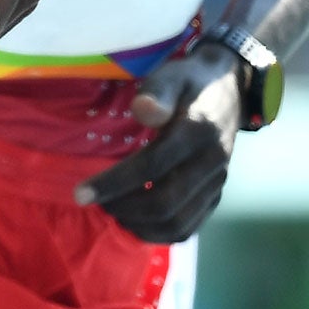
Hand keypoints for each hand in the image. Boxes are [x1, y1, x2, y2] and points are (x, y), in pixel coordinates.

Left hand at [75, 45, 242, 241]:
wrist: (228, 90)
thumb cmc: (188, 81)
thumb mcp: (171, 75)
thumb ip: (157, 92)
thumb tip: (143, 110)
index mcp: (197, 132)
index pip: (151, 167)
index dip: (113, 183)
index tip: (80, 194)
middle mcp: (211, 163)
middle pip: (165, 203)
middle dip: (123, 208)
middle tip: (94, 202)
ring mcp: (216, 183)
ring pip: (179, 223)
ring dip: (140, 225)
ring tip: (111, 211)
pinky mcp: (216, 194)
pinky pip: (190, 226)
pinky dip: (159, 232)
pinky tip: (134, 221)